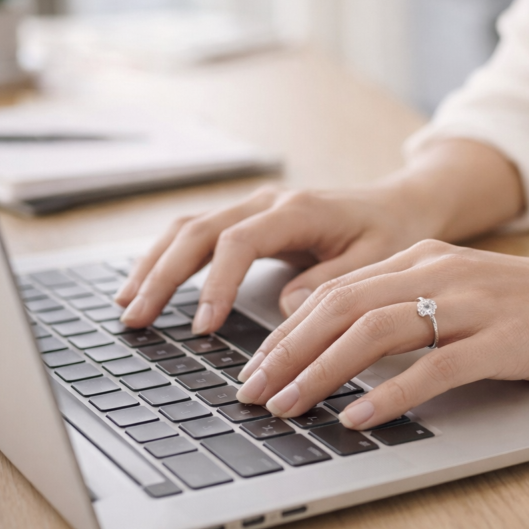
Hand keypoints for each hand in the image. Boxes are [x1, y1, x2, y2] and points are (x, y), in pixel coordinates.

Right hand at [114, 184, 434, 332]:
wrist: (400, 204)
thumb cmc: (391, 232)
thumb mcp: (376, 260)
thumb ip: (331, 284)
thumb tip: (285, 312)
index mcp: (298, 210)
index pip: (240, 242)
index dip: (217, 284)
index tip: (203, 326)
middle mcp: (268, 202)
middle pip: (199, 231)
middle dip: (163, 276)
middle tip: (137, 319)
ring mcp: (255, 207)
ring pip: (190, 228)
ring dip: (155, 265)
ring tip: (128, 306)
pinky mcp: (250, 220)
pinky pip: (199, 233)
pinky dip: (169, 258)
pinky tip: (148, 285)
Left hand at [233, 240, 528, 429]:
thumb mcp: (462, 289)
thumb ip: (409, 302)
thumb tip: (346, 343)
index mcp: (423, 258)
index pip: (335, 291)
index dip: (286, 332)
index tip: (255, 367)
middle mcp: (439, 272)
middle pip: (342, 308)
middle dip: (286, 353)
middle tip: (252, 392)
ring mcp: (471, 304)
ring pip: (375, 332)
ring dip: (322, 372)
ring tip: (289, 406)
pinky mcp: (502, 341)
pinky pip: (433, 368)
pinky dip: (390, 394)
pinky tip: (360, 417)